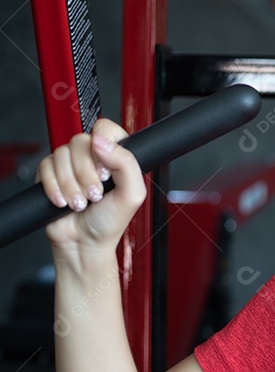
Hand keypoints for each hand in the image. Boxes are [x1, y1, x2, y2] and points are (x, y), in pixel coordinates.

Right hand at [36, 118, 145, 255]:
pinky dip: (55, 187)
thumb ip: (126, 163)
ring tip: (81, 202)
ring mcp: (71, 164)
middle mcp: (93, 157)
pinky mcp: (51, 174)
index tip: (106, 171)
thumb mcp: (132, 194)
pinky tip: (65, 201)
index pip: (106, 129)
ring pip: (61, 154)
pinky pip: (45, 167)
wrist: (85, 243)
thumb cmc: (110, 221)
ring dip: (71, 184)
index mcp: (116, 156)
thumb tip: (103, 141)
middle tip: (95, 194)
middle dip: (86, 173)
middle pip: (80, 141)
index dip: (103, 145)